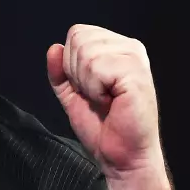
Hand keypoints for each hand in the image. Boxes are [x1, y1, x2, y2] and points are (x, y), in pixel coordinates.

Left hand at [47, 24, 162, 177]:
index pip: (77, 33)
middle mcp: (129, 48)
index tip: (89, 88)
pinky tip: (111, 102)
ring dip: (87, 84)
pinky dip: (95, 90)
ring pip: (86, 52)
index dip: (71, 64)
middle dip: (77, 73)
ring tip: (105, 100)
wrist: (121, 155)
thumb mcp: (72, 94)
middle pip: (79, 39)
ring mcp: (135, 58)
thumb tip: (54, 48)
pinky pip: (97, 68)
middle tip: (98, 96)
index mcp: (117, 48)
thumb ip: (61, 72)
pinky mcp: (136, 73)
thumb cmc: (104, 128)